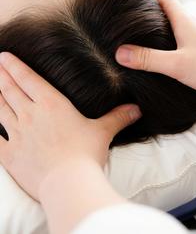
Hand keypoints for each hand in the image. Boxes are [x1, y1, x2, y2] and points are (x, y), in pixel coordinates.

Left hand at [0, 52, 140, 200]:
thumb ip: (118, 117)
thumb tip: (137, 109)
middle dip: (1, 75)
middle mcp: (31, 114)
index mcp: (51, 104)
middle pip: (10, 90)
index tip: (4, 56)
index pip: (28, 79)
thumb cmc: (86, 154)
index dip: (14, 66)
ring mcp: (18, 134)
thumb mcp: (103, 132)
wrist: (69, 184)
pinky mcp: (9, 154)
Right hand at [116, 0, 195, 95]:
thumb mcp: (177, 64)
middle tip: (132, 14)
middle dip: (151, 10)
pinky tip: (165, 54)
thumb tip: (120, 53)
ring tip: (143, 34)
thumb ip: (149, 59)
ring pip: (177, 26)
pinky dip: (170, 41)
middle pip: (169, 11)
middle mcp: (193, 26)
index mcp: (184, 22)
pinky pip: (183, 40)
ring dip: (161, 27)